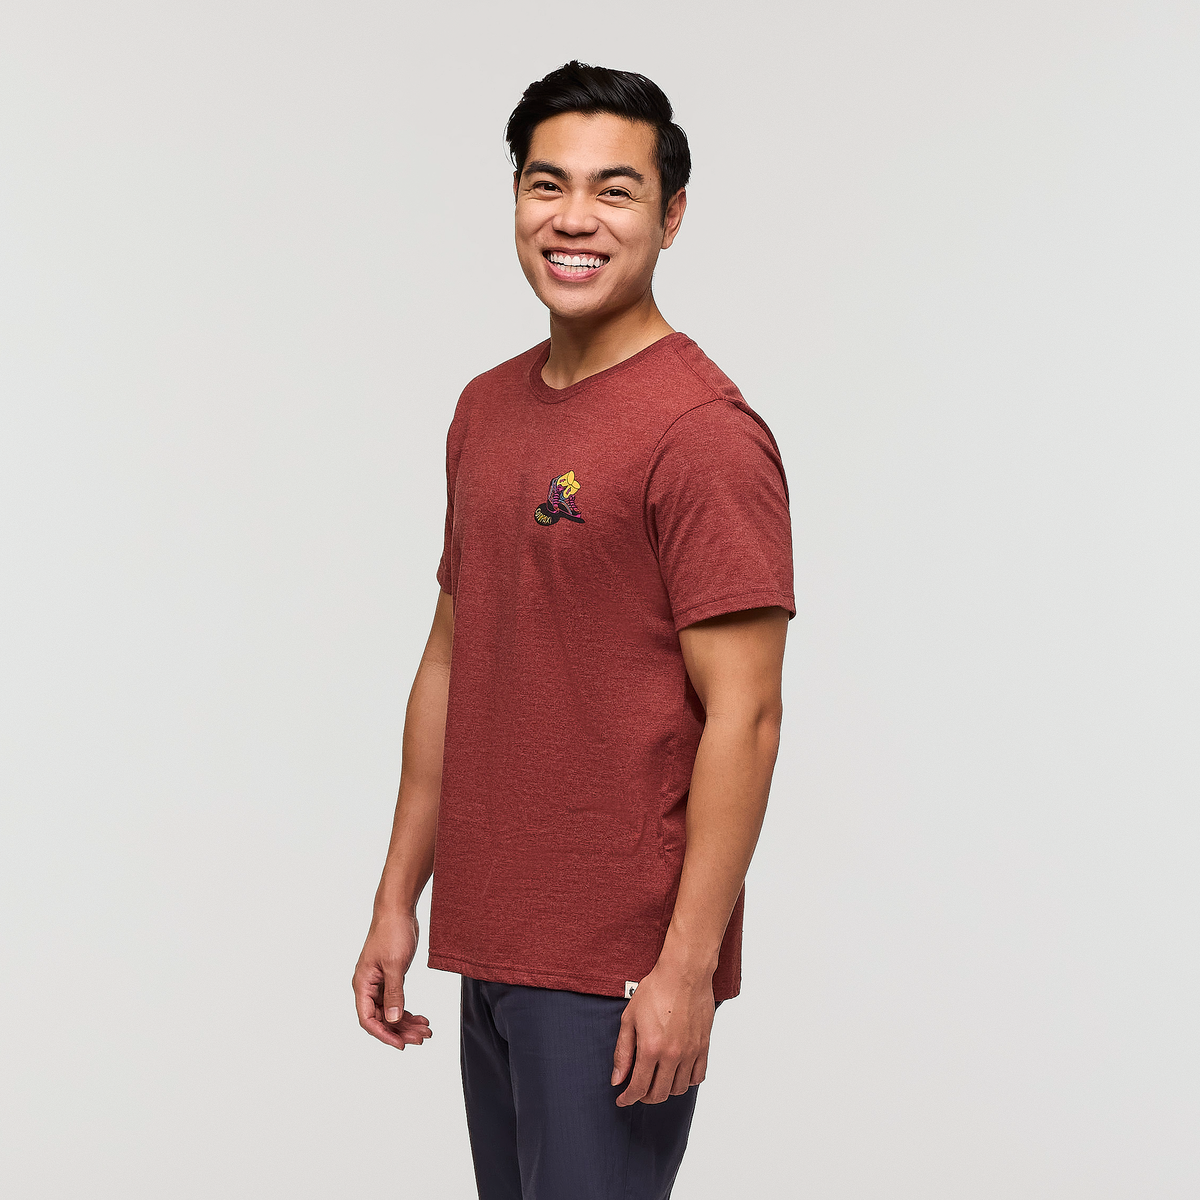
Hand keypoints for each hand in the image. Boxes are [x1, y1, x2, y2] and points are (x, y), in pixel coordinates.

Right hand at [352, 911, 432, 1050]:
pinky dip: (409, 1011)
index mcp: (363, 984)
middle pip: (381, 1018)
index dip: (384, 1034)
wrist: (398, 910)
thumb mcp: (395, 964)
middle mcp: (368, 986)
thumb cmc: (392, 932)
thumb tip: (393, 1019)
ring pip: (391, 1011)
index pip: (368, 1019)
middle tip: (421, 1038)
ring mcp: (380, 982)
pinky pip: (397, 1001)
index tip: (401, 1045)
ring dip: (407, 1023)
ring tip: (426, 1031)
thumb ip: (394, 993)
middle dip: (401, 1030)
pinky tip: (422, 1018)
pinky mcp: (391, 977)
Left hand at [611, 964, 714, 1104]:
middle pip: (659, 1094)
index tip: (622, 1099)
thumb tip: (617, 1079)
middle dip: (644, 1097)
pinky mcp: (704, 1046)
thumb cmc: (655, 990)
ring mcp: (691, 1052)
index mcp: (651, 1048)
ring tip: (656, 1080)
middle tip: (637, 1090)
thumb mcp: (629, 1018)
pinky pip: (697, 1077)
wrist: (684, 973)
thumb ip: (623, 1052)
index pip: (638, 1087)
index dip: (628, 1098)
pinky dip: (686, 1081)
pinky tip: (676, 1073)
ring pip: (678, 1089)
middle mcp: (672, 1055)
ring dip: (664, 1090)